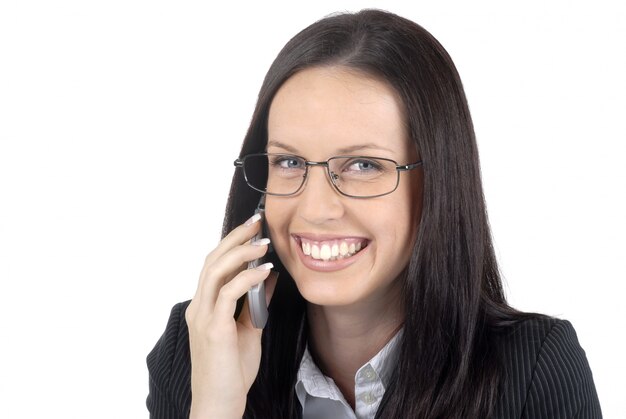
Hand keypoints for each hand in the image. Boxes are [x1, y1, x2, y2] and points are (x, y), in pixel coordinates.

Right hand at [185, 214, 277, 418]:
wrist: (220, 403)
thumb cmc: (231, 371)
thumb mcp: (248, 330)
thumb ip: (256, 304)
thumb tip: (270, 279)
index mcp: (204, 306)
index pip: (214, 265)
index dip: (231, 242)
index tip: (252, 228)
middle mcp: (199, 307)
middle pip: (213, 260)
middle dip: (236, 237)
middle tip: (257, 222)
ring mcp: (204, 317)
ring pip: (216, 271)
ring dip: (242, 252)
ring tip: (263, 242)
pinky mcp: (214, 329)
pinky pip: (228, 294)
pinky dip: (247, 278)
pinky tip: (265, 271)